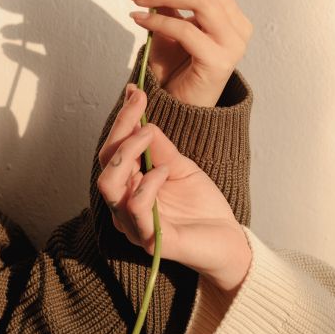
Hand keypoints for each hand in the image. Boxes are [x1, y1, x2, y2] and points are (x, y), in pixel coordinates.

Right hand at [98, 85, 251, 293]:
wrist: (229, 241)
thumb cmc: (202, 208)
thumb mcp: (181, 167)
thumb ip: (160, 147)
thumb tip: (143, 118)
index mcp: (129, 187)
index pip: (113, 150)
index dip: (122, 120)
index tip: (135, 91)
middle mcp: (124, 205)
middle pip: (105, 163)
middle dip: (121, 129)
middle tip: (140, 106)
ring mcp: (134, 224)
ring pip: (109, 185)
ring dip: (128, 153)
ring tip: (148, 136)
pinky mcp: (150, 240)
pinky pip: (136, 209)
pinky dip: (148, 184)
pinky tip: (165, 171)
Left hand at [128, 0, 251, 106]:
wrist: (179, 111)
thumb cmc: (176, 69)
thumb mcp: (167, 22)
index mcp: (231, 13)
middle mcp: (238, 26)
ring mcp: (233, 44)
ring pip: (202, 1)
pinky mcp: (219, 62)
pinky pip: (187, 30)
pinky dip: (159, 20)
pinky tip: (138, 19)